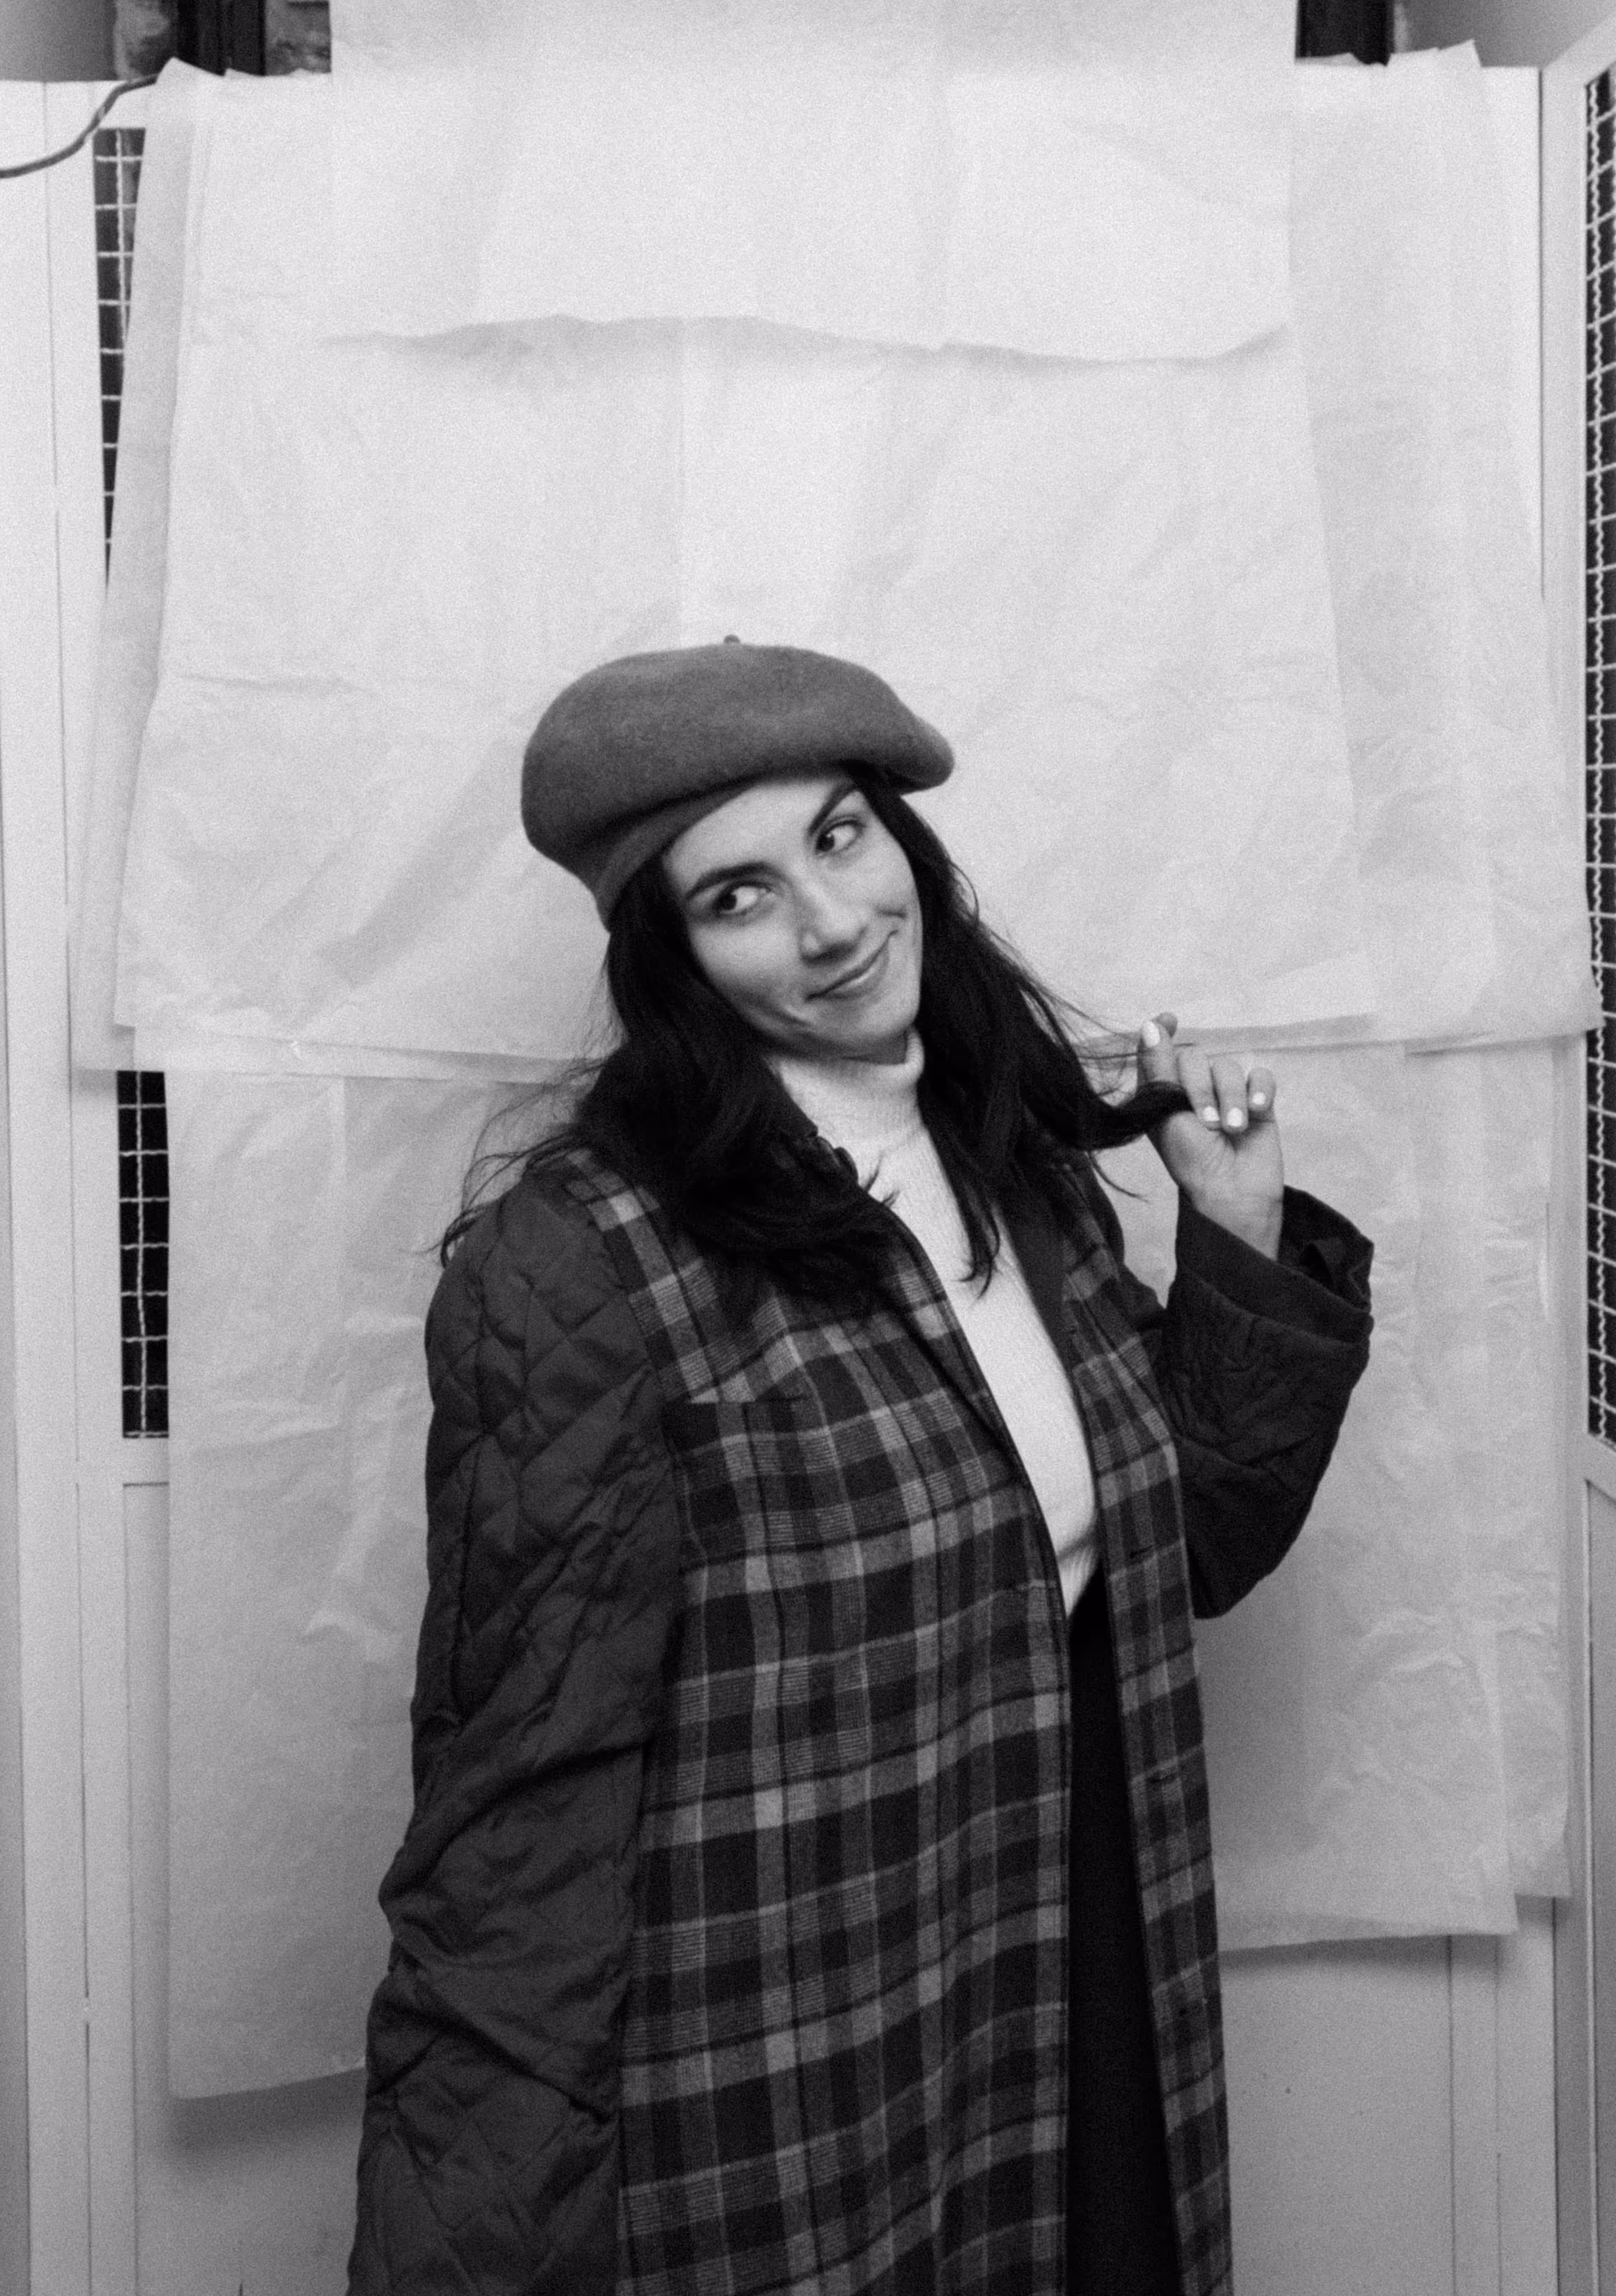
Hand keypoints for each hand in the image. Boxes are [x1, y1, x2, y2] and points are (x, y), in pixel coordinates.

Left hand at [1136, 1012, 1282, 1258]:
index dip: (1162, 1032)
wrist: (1231, 1193)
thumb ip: (1159, 1069)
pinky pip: (1261, 1076)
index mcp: (1163, 1093)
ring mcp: (1226, 1095)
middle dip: (1201, 1087)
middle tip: (1206, 1122)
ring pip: (1229, 1066)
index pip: (1159, 1051)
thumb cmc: (1191, 1160)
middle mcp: (1192, 1089)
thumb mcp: (1166, 1114)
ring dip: (1230, 1097)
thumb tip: (1150, 1026)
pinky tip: (1256, 1112)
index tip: (1169, 1021)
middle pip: (1196, 1056)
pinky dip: (1259, 1092)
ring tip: (1232, 1129)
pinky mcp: (1257, 1102)